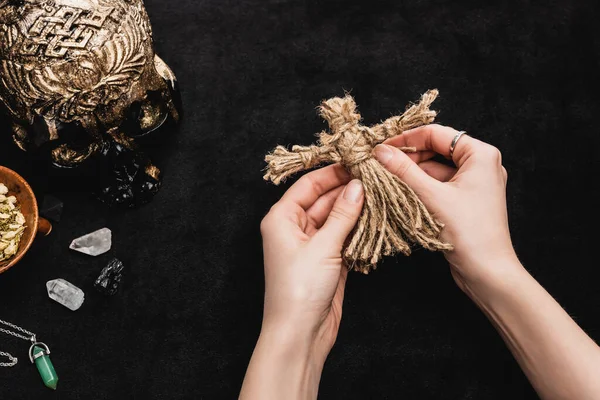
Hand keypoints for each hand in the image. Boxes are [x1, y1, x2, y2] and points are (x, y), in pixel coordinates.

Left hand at [240, 166, 363, 399]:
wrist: (300, 334)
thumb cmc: (299, 289)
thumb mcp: (322, 247)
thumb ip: (342, 215)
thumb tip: (358, 185)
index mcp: (282, 219)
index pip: (308, 185)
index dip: (332, 172)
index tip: (356, 161)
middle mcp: (295, 228)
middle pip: (324, 199)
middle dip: (348, 189)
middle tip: (376, 176)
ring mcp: (313, 245)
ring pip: (337, 218)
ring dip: (356, 209)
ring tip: (381, 193)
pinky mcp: (328, 260)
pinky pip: (344, 236)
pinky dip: (358, 228)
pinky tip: (376, 218)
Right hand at [373, 124, 516, 290]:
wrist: (488, 272)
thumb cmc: (468, 232)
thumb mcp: (432, 196)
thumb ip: (404, 170)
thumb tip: (381, 152)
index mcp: (481, 154)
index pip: (437, 134)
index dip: (406, 139)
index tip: (381, 147)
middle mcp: (481, 164)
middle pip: (436, 151)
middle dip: (408, 158)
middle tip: (380, 164)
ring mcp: (474, 184)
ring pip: (435, 170)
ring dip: (412, 174)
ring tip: (385, 179)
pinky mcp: (466, 201)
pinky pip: (440, 186)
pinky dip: (421, 188)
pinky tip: (400, 193)